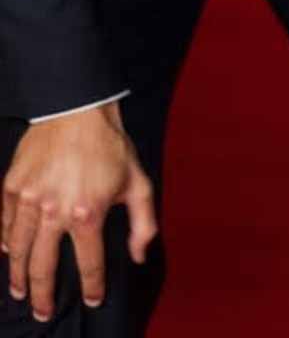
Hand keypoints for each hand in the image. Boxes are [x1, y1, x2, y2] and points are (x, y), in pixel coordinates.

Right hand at [1, 102, 156, 323]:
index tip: (92, 299)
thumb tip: (139, 256)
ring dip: (18, 277)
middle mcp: (55, 212)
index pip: (89, 265)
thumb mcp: (138, 182)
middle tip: (42, 311)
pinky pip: (6, 224)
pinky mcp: (13, 187)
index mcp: (88, 214)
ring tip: (20, 292)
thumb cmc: (110, 145)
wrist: (78, 109)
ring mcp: (30, 201)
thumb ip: (143, 223)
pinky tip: (9, 252)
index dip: (92, 287)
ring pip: (18, 252)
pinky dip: (6, 242)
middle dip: (43, 296)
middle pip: (44, 268)